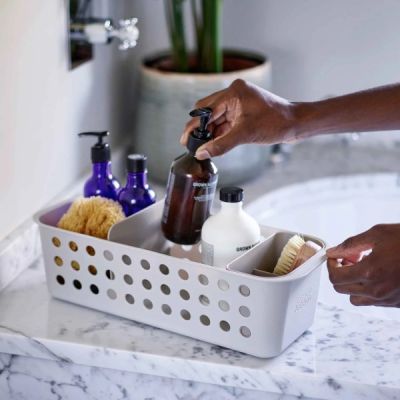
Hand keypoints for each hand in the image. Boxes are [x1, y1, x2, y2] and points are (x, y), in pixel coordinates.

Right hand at [180, 79, 296, 159]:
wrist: (295, 124)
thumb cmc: (276, 123)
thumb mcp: (246, 135)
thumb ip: (221, 144)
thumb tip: (202, 153)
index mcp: (234, 92)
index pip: (206, 109)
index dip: (194, 126)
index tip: (185, 139)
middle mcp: (234, 94)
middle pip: (207, 112)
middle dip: (200, 130)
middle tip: (192, 145)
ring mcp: (237, 103)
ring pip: (215, 119)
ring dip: (210, 133)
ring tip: (202, 148)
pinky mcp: (241, 112)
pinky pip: (224, 123)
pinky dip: (219, 133)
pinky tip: (213, 144)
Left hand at [326, 224, 399, 306]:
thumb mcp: (378, 234)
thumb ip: (351, 244)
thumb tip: (333, 251)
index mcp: (370, 272)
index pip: (335, 277)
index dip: (330, 265)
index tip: (335, 256)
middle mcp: (377, 290)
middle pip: (341, 289)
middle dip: (339, 272)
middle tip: (349, 258)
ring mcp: (388, 299)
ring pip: (355, 299)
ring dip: (352, 284)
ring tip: (362, 267)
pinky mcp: (397, 303)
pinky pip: (372, 302)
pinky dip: (367, 290)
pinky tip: (376, 273)